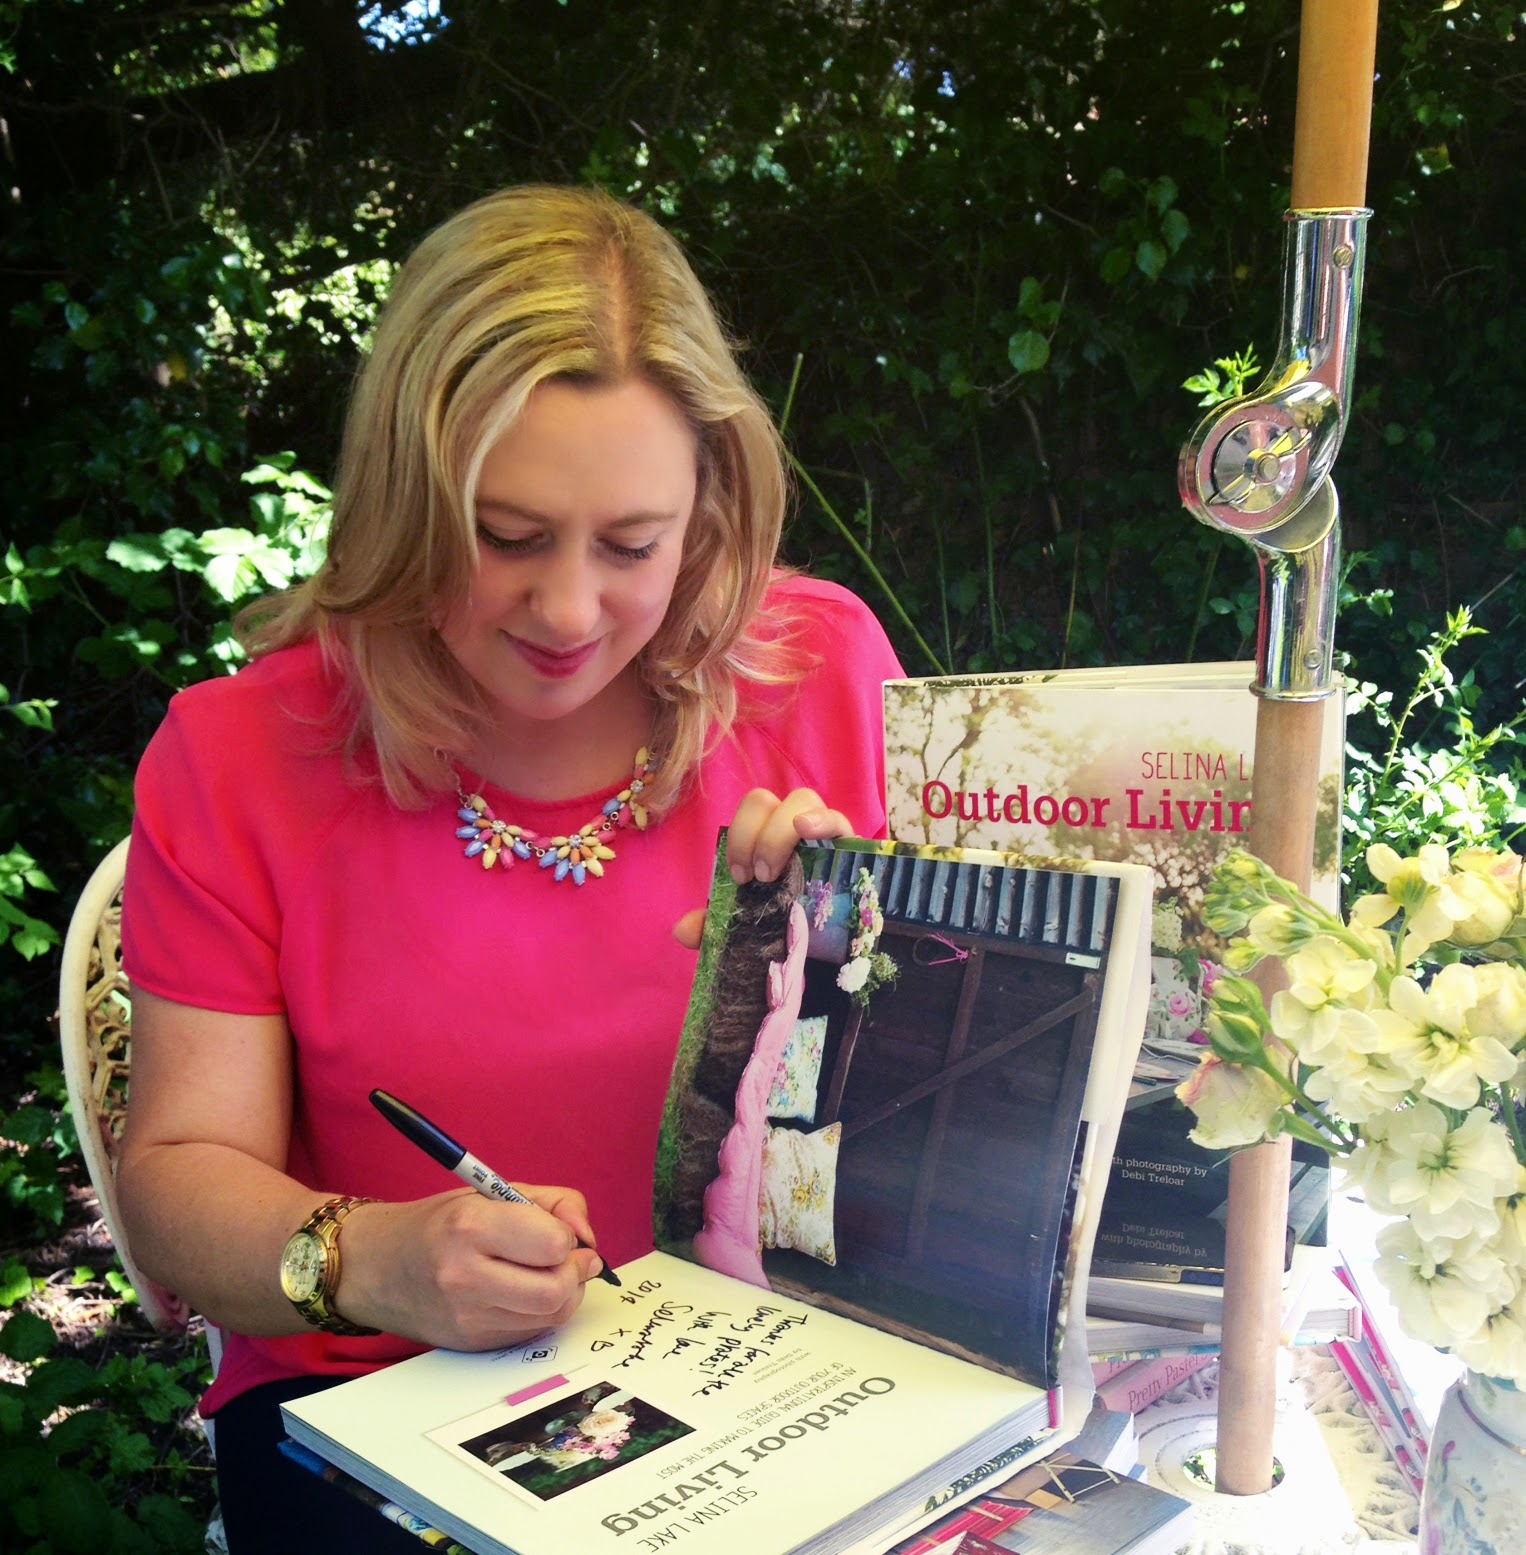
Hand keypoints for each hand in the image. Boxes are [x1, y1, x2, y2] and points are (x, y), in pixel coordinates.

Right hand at [339, 1186, 605, 1351]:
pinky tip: (521, 1292)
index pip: (555, 1245)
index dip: (568, 1237)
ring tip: (545, 1272)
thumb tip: (588, 1238)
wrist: (374, 1266)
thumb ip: (554, 1203)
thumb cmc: (439, 1222)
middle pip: (557, 1290)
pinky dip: (539, 1312)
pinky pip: (529, 1332)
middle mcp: (466, 1275)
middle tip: (567, 1258)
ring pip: (549, 1316)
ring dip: (563, 1294)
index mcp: (472, 1226)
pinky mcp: (470, 1343)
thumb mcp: (493, 1191)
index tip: (559, 1230)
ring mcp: (466, 1316)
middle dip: (574, 1272)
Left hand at [672, 787, 851, 949]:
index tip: (739, 876)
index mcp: (767, 837)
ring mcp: (825, 832)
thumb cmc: (789, 925)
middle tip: (757, 877)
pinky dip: (822, 820)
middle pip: (768, 801)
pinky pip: (839, 819)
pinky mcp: (852, 846)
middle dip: (754, 834)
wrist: (834, 951)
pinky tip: (807, 830)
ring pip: (802, 800)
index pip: (749, 811)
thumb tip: (682, 930)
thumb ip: (717, 924)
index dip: (739, 836)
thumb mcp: (751, 924)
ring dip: (780, 831)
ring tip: (775, 871)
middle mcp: (793, 827)